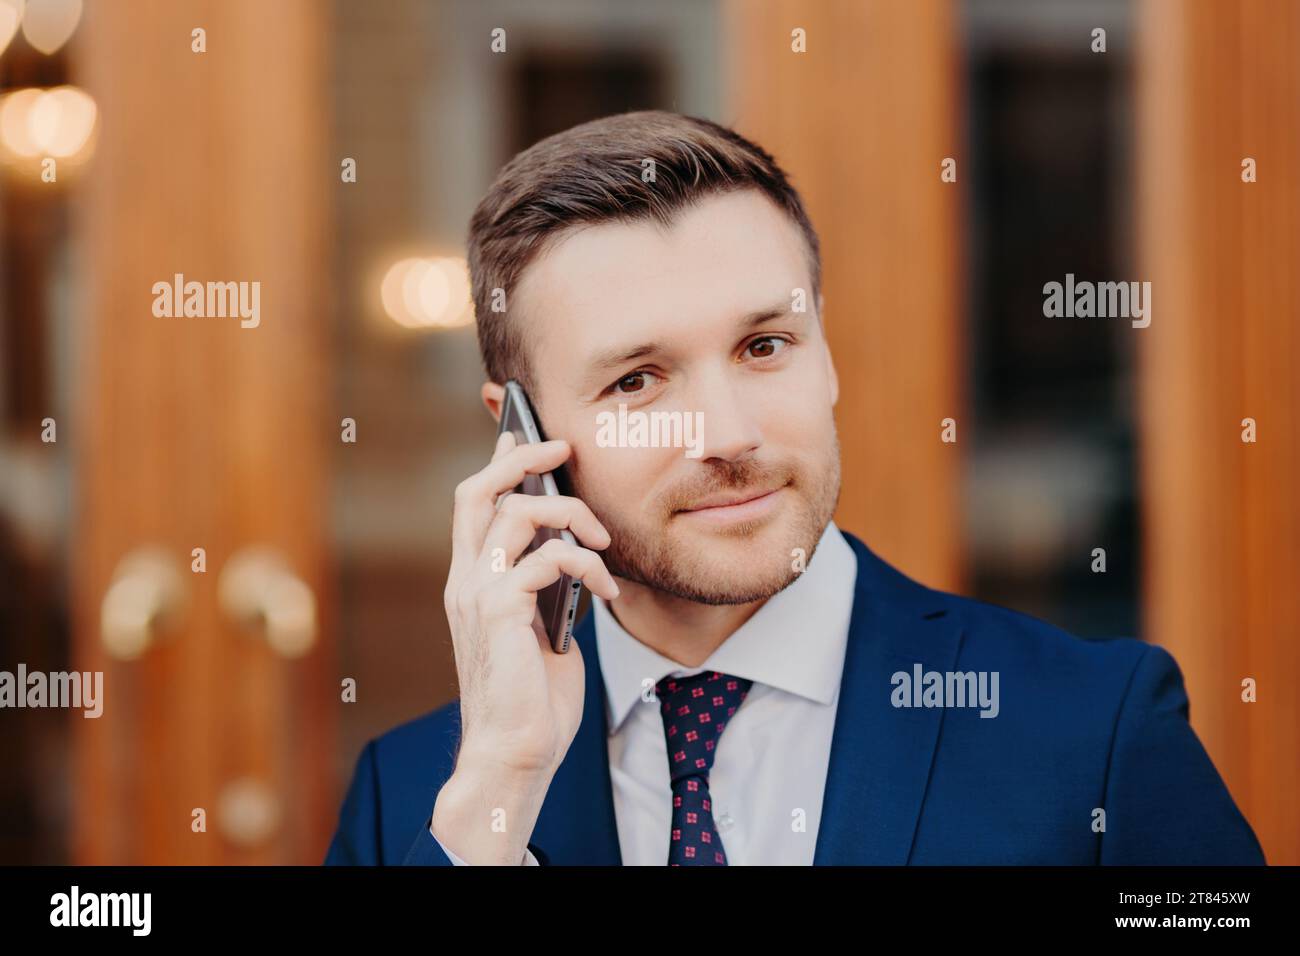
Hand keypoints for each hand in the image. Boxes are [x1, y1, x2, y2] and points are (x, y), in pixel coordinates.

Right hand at [432, 431, 618, 862]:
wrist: (515, 754)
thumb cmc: (532, 698)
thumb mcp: (539, 627)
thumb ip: (543, 588)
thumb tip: (572, 551)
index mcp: (471, 581)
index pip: (472, 505)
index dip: (497, 463)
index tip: (524, 436)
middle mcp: (465, 581)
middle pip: (476, 490)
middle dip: (520, 457)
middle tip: (561, 450)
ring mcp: (478, 595)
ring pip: (516, 513)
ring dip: (570, 514)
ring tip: (602, 541)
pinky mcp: (501, 613)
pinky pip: (547, 557)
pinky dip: (585, 562)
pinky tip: (606, 589)